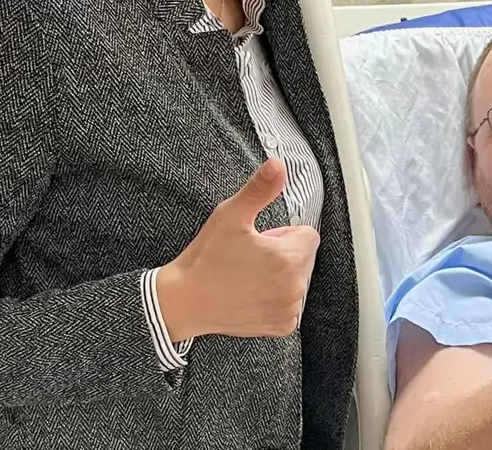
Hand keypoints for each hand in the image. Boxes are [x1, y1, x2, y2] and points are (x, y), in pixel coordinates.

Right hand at [157, 159, 319, 339]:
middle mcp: (295, 288)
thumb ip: (260, 189)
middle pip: (304, 258)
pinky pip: (290, 303)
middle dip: (283, 254)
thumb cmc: (205, 259)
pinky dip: (276, 298)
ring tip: (247, 276)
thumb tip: (278, 165)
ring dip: (280, 276)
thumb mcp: (231, 215)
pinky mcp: (281, 327)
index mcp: (289, 259)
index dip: (282, 235)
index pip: (307, 235)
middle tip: (249, 258)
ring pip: (297, 279)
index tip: (259, 241)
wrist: (183, 302)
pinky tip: (250, 295)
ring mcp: (289, 310)